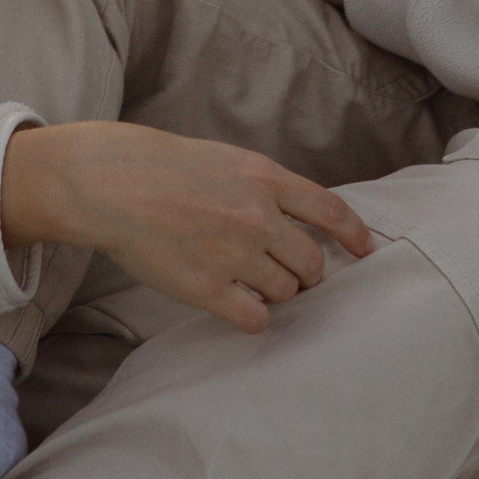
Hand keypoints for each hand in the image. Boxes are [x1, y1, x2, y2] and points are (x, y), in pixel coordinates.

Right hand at [0, 122, 372, 333]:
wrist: (112, 183)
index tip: (366, 250)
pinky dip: (254, 316)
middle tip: (287, 273)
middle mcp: (256, 216)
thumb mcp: (228, 160)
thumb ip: (267, 187)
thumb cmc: (165, 168)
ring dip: (276, 292)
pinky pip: (255, 318)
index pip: (330, 211)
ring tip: (249, 282)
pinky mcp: (207, 288)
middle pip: (312, 262)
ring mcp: (233, 254)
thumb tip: (301, 218)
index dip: (355, 235)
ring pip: (286, 291)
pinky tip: (238, 305)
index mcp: (265, 179)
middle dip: (306, 272)